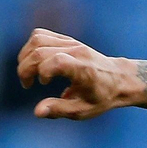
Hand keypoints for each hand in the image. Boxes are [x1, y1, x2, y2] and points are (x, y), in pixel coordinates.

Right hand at [17, 30, 138, 119]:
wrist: (120, 79)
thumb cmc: (102, 97)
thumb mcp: (84, 110)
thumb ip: (60, 110)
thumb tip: (37, 112)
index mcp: (83, 69)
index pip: (56, 61)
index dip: (41, 72)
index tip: (40, 85)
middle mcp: (77, 52)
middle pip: (40, 50)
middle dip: (26, 67)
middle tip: (27, 83)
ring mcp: (72, 43)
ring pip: (37, 38)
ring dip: (25, 55)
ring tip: (28, 72)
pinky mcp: (67, 39)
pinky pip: (41, 35)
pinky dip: (32, 47)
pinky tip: (35, 62)